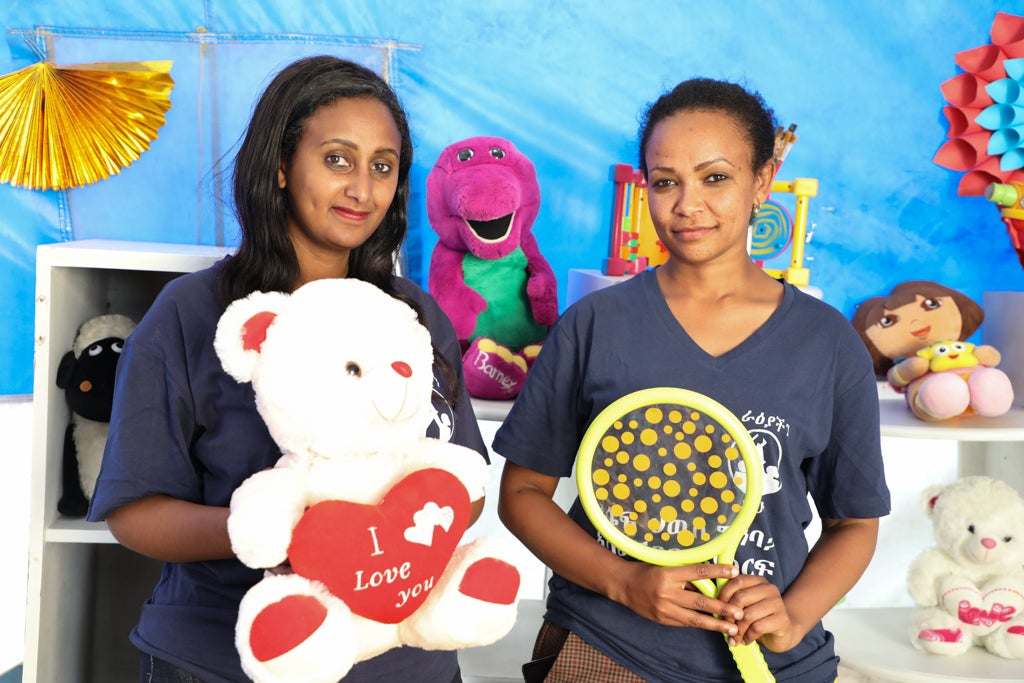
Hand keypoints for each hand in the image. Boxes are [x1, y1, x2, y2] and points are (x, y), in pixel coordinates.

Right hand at [613, 562, 743, 636]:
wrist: (622, 585)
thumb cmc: (646, 570)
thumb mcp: (665, 566)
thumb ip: (685, 575)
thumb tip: (710, 580)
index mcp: (669, 574)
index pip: (698, 572)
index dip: (718, 571)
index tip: (735, 571)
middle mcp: (667, 592)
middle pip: (700, 601)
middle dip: (722, 608)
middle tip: (739, 612)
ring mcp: (664, 608)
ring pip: (695, 618)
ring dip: (715, 624)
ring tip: (732, 627)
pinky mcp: (662, 619)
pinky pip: (685, 622)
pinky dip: (700, 624)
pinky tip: (713, 627)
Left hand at [717, 573, 794, 651]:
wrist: (784, 631)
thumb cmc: (758, 617)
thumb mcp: (746, 605)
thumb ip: (733, 599)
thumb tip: (713, 604)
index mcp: (758, 581)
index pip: (737, 581)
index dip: (723, 595)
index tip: (717, 608)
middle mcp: (769, 589)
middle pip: (740, 598)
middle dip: (728, 615)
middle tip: (725, 627)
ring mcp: (778, 603)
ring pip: (748, 615)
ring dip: (737, 630)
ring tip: (734, 638)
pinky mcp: (782, 620)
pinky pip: (757, 628)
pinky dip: (747, 636)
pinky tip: (746, 640)